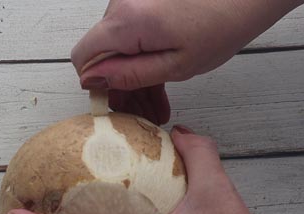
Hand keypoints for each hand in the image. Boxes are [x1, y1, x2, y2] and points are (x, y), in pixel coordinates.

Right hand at [72, 0, 303, 124]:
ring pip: (117, 49)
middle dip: (119, 86)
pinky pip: (130, 37)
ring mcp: (130, 2)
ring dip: (132, 76)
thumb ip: (128, 74)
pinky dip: (140, 58)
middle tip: (144, 114)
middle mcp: (121, 6)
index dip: (95, 84)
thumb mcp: (174, 65)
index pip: (83, 56)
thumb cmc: (220, 25)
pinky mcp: (141, 3)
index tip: (115, 103)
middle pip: (101, 55)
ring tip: (157, 105)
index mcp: (125, 21)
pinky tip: (157, 82)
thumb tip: (92, 81)